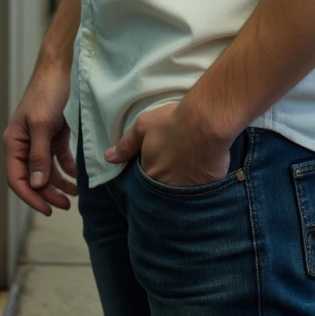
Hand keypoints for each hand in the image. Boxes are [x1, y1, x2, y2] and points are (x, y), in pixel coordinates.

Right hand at [4, 62, 76, 215]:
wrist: (63, 66)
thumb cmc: (48, 91)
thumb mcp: (42, 124)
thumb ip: (39, 156)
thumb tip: (37, 185)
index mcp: (14, 141)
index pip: (17, 179)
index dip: (31, 197)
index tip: (47, 210)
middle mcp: (24, 143)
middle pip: (32, 178)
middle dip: (47, 194)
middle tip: (64, 206)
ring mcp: (39, 138)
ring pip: (46, 171)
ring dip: (58, 185)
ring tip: (74, 196)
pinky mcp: (54, 133)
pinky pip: (59, 158)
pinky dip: (67, 169)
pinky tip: (78, 177)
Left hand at [105, 101, 230, 186]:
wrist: (206, 123)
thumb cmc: (173, 121)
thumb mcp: (144, 126)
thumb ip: (126, 144)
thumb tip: (108, 158)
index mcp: (149, 172)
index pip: (144, 179)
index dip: (150, 170)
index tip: (156, 163)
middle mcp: (165, 188)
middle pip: (161, 188)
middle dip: (164, 181)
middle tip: (172, 166)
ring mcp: (185, 192)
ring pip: (178, 193)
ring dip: (180, 185)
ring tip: (186, 172)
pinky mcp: (204, 191)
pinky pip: (197, 194)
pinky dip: (197, 188)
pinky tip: (200, 177)